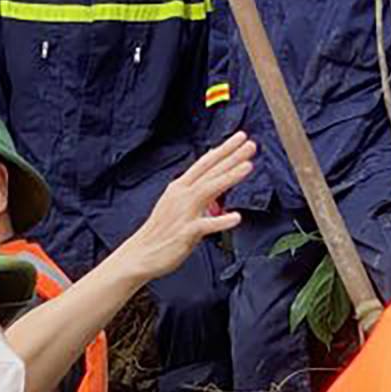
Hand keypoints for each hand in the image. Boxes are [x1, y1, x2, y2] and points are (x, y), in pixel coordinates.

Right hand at [115, 132, 254, 284]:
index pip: (204, 164)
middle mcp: (181, 197)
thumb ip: (195, 189)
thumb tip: (211, 175)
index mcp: (179, 188)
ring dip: (228, 177)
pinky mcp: (185, 233)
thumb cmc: (160, 231)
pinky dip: (221, 221)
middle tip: (250, 144)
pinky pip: (205, 225)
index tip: (240, 137)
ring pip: (208, 191)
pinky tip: (236, 217)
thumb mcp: (175, 203)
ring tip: (248, 166)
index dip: (223, 149)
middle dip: (231, 157)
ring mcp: (183, 214)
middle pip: (209, 173)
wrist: (140, 255)